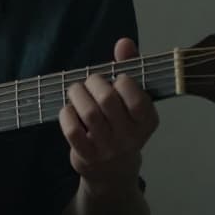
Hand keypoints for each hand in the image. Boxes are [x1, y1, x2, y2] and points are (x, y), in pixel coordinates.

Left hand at [58, 38, 158, 195]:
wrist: (113, 172)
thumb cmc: (122, 126)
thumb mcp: (131, 100)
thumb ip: (130, 68)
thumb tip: (124, 42)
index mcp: (147, 121)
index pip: (137, 97)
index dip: (122, 81)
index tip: (116, 79)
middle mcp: (130, 138)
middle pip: (107, 100)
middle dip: (94, 83)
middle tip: (90, 82)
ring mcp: (108, 149)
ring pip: (88, 113)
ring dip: (77, 94)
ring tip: (76, 91)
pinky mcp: (87, 156)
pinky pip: (72, 131)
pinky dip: (66, 114)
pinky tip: (69, 110)